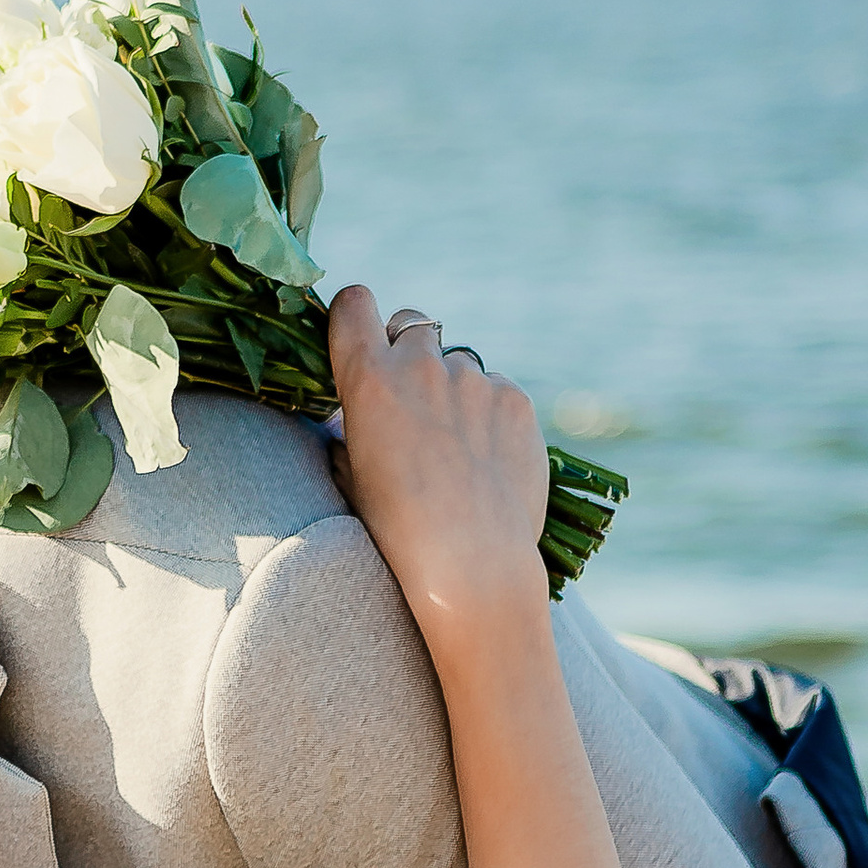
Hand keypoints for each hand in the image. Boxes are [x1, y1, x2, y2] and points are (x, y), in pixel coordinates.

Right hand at [327, 287, 548, 631]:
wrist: (471, 565)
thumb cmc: (397, 531)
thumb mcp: (352, 476)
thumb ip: (351, 431)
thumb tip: (353, 419)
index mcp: (368, 381)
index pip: (355, 303)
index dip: (356, 314)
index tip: (361, 334)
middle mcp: (420, 367)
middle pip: (412, 324)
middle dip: (408, 352)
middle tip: (412, 402)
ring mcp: (474, 380)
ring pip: (458, 363)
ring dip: (452, 389)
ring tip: (455, 450)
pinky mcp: (516, 399)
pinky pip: (496, 389)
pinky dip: (489, 413)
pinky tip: (486, 460)